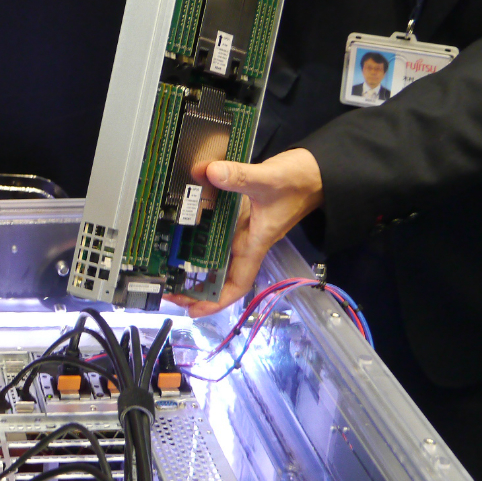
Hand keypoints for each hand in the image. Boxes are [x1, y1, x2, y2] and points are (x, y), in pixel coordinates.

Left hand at [164, 148, 323, 318]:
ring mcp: (242, 227)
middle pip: (219, 273)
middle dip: (194, 286)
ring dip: (192, 261)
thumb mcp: (268, 179)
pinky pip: (215, 227)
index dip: (216, 302)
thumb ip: (239, 176)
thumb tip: (208, 172)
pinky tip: (179, 226)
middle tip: (165, 286)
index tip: (192, 310)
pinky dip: (197, 230)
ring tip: (165, 264)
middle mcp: (246, 240)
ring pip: (214, 252)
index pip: (237, 283)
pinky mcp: (239, 212)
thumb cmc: (300, 181)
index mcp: (255, 243)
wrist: (317, 170)